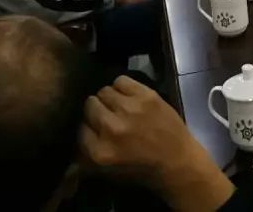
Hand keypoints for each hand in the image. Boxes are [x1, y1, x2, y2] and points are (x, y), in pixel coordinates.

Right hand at [80, 76, 233, 209]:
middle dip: (94, 110)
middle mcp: (112, 128)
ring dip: (108, 98)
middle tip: (105, 115)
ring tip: (117, 105)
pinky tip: (127, 96)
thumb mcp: (108, 172)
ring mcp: (130, 109)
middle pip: (89, 105)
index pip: (78, 128)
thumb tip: (75, 133)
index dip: (85, 126)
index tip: (91, 127)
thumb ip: (87, 154)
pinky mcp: (146, 95)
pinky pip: (121, 80)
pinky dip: (121, 86)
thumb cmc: (142, 169)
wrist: (177, 160)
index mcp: (100, 152)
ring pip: (104, 91)